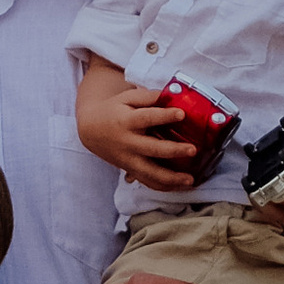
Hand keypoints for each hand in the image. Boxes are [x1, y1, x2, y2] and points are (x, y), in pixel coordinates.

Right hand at [86, 85, 202, 188]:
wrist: (91, 130)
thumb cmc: (114, 111)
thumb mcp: (126, 98)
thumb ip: (148, 97)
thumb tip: (172, 96)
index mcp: (127, 121)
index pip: (146, 118)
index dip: (164, 116)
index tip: (181, 114)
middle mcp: (128, 143)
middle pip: (152, 149)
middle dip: (173, 151)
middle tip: (192, 150)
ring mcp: (128, 160)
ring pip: (150, 173)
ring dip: (171, 179)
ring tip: (190, 180)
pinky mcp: (130, 170)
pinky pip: (147, 182)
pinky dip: (164, 187)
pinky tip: (180, 186)